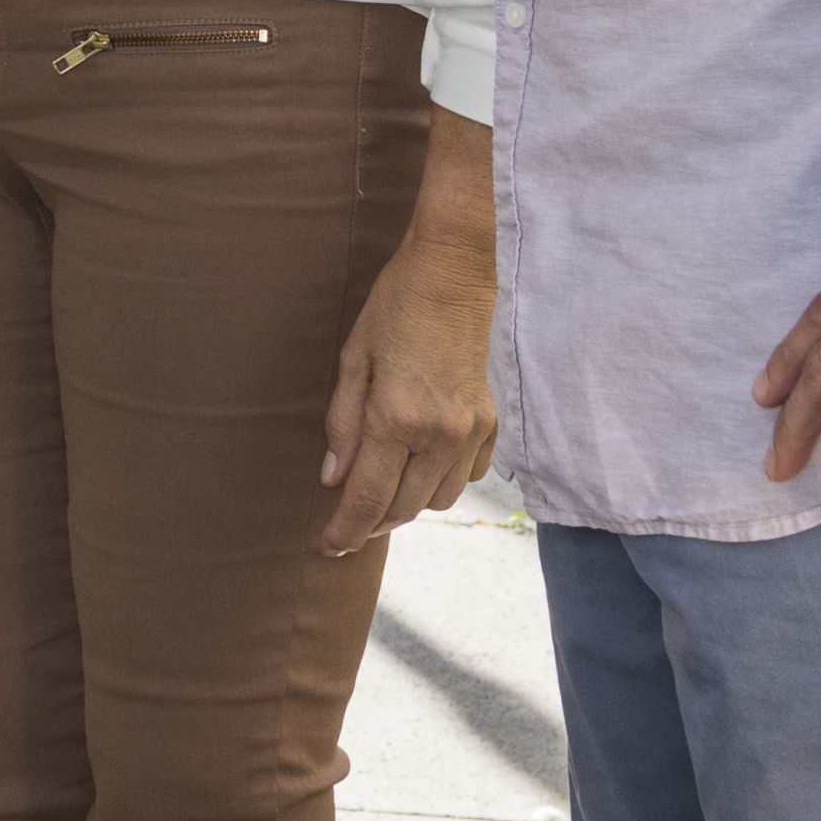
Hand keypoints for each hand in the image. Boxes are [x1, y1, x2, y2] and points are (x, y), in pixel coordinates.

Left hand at [321, 113, 498, 552]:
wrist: (453, 274)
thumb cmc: (393, 308)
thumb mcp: (353, 360)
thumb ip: (343, 424)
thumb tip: (332, 480)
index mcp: (397, 418)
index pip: (368, 497)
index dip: (345, 530)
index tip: (327, 546)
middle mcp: (440, 434)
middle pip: (404, 508)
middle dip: (372, 523)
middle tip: (346, 523)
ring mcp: (471, 430)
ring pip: (439, 500)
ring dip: (407, 506)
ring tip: (380, 493)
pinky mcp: (492, 422)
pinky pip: (468, 476)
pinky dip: (441, 483)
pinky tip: (419, 468)